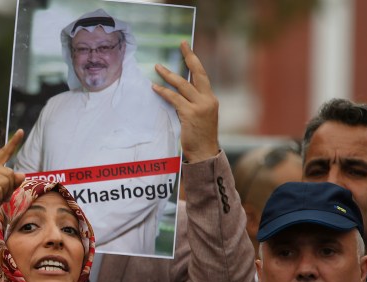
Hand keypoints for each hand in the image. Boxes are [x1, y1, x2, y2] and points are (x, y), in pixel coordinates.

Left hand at [152, 41, 218, 163]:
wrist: (205, 153)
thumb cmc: (200, 137)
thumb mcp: (201, 116)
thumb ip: (194, 103)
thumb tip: (179, 92)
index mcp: (211, 99)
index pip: (202, 76)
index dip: (194, 61)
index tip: (188, 48)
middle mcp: (208, 100)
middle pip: (197, 73)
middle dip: (189, 57)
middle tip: (181, 44)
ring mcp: (200, 106)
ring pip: (183, 85)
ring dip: (168, 75)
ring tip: (158, 67)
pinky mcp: (190, 114)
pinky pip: (174, 98)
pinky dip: (164, 92)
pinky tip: (155, 87)